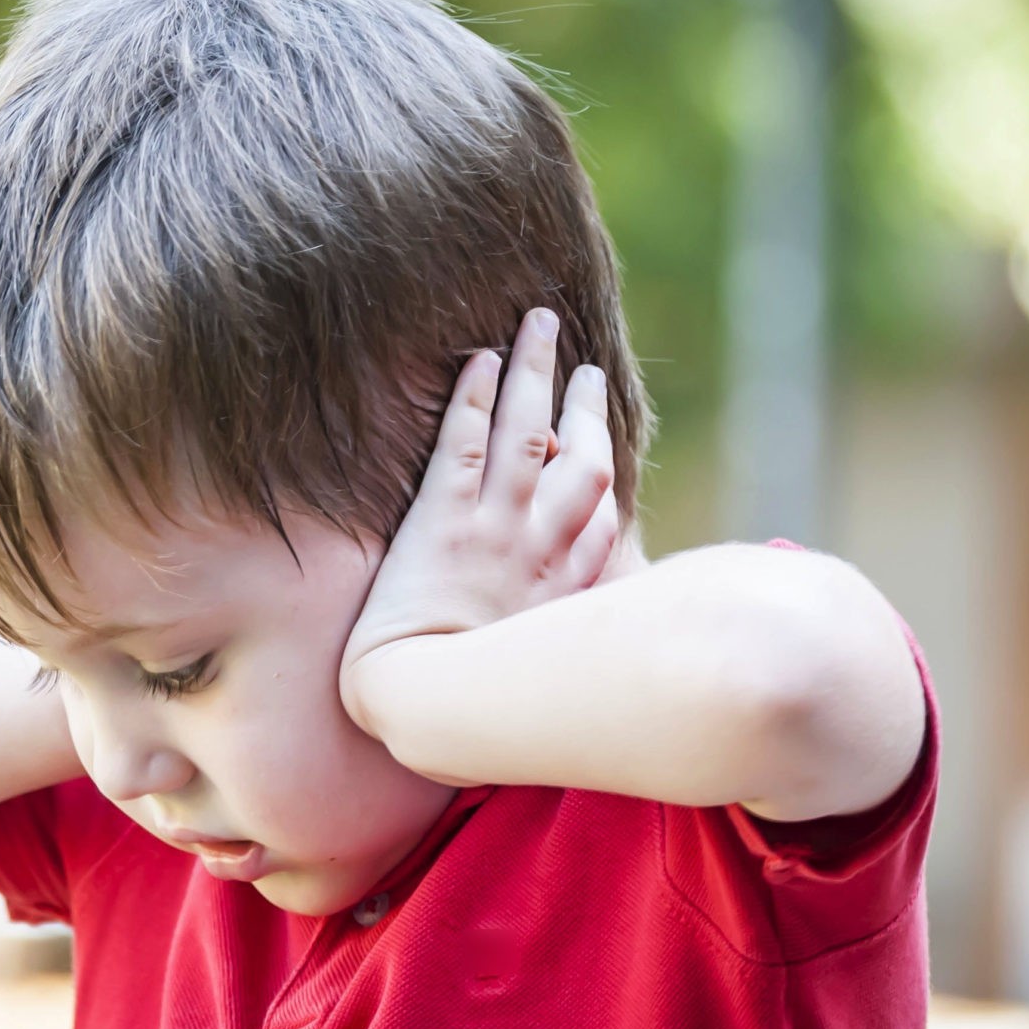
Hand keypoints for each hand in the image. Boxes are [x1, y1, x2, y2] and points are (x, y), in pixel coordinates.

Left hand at [339, 306, 623, 737]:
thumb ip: (573, 645)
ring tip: (539, 322)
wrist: (425, 706)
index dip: (603, 465)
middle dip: (585, 403)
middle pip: (581, 454)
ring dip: (535, 370)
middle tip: (587, 363)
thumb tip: (591, 643)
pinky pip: (463, 444)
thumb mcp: (549, 677)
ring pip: (527, 430)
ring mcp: (496, 526)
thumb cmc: (481, 704)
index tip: (601, 438)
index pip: (602, 511)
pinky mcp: (442, 520)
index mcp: (571, 583)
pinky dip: (473, 397)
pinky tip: (479, 360)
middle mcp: (543, 544)